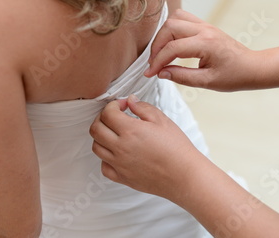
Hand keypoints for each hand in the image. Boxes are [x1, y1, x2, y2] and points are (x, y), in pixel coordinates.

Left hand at [90, 96, 204, 201]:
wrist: (183, 175)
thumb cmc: (176, 148)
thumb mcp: (162, 121)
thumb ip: (143, 107)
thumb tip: (130, 101)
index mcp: (130, 131)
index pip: (107, 113)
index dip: (113, 105)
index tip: (122, 105)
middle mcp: (120, 148)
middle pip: (95, 129)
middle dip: (102, 118)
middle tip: (115, 116)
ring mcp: (119, 164)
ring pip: (96, 147)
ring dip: (102, 136)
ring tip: (116, 133)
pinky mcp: (122, 177)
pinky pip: (104, 166)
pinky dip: (106, 157)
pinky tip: (118, 153)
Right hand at [145, 9, 260, 91]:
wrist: (252, 67)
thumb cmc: (235, 76)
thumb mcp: (207, 82)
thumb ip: (182, 77)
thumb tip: (161, 73)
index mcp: (206, 43)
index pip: (172, 48)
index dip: (157, 61)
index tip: (150, 73)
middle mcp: (205, 30)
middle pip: (170, 27)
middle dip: (157, 45)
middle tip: (155, 63)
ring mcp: (206, 25)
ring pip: (175, 18)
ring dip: (164, 34)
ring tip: (162, 53)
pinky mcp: (206, 26)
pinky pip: (184, 19)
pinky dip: (173, 29)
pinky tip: (172, 44)